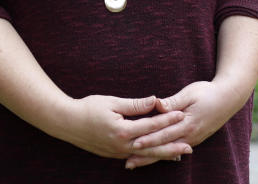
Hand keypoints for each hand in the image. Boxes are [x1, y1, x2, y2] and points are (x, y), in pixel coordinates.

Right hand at [58, 95, 190, 160]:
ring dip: (163, 154)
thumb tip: (154, 100)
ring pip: (145, 155)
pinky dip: (149, 156)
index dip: (167, 120)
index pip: (151, 125)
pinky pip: (136, 156)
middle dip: (172, 146)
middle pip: (153, 147)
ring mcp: (118, 152)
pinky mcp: (114, 154)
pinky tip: (157, 155)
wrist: (67, 123)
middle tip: (190, 146)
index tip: (181, 115)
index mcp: (122, 131)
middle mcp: (122, 145)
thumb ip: (135, 104)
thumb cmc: (88, 108)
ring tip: (179, 154)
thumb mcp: (112, 102)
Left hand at [124, 81, 247, 169]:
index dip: (149, 139)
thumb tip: (157, 104)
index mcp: (187, 123)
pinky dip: (163, 155)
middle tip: (129, 163)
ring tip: (135, 163)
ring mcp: (192, 139)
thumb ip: (173, 102)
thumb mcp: (190, 93)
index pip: (164, 133)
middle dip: (145, 155)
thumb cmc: (207, 92)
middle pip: (163, 147)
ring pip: (168, 151)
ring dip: (152, 158)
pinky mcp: (193, 139)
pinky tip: (153, 158)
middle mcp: (190, 135)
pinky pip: (175, 150)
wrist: (229, 99)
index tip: (134, 143)